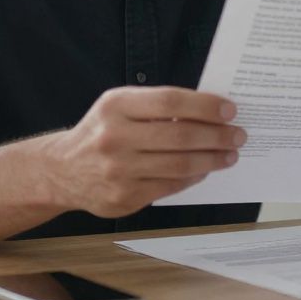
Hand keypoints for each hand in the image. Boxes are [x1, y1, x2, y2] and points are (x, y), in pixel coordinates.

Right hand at [43, 86, 245, 216]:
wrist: (62, 171)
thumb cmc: (101, 132)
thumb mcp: (118, 106)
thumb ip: (155, 107)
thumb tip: (209, 112)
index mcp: (115, 106)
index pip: (169, 101)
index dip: (204, 106)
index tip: (229, 109)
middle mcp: (115, 137)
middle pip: (180, 136)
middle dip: (217, 136)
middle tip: (238, 135)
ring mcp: (119, 171)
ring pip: (179, 165)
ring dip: (212, 159)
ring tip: (229, 154)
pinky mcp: (125, 197)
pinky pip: (170, 186)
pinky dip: (193, 177)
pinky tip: (205, 169)